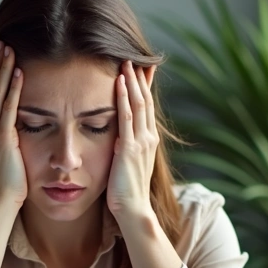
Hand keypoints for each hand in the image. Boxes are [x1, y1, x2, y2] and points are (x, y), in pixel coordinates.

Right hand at [0, 41, 26, 210]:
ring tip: (10, 50)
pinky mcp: (2, 139)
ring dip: (3, 69)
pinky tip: (19, 73)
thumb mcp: (2, 156)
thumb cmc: (5, 184)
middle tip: (3, 44)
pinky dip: (13, 88)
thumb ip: (6, 138)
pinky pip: (8, 108)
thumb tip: (15, 127)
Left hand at [107, 60, 158, 221]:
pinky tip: (120, 82)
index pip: (147, 108)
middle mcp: (149, 138)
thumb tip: (118, 137)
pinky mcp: (130, 148)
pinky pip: (126, 116)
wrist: (134, 210)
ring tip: (126, 63)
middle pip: (146, 101)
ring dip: (132, 82)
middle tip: (135, 58)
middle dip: (141, 79)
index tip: (142, 70)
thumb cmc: (127, 192)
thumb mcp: (127, 164)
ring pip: (139, 104)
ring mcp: (141, 142)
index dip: (145, 88)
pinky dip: (124, 97)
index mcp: (149, 141)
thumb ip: (125, 148)